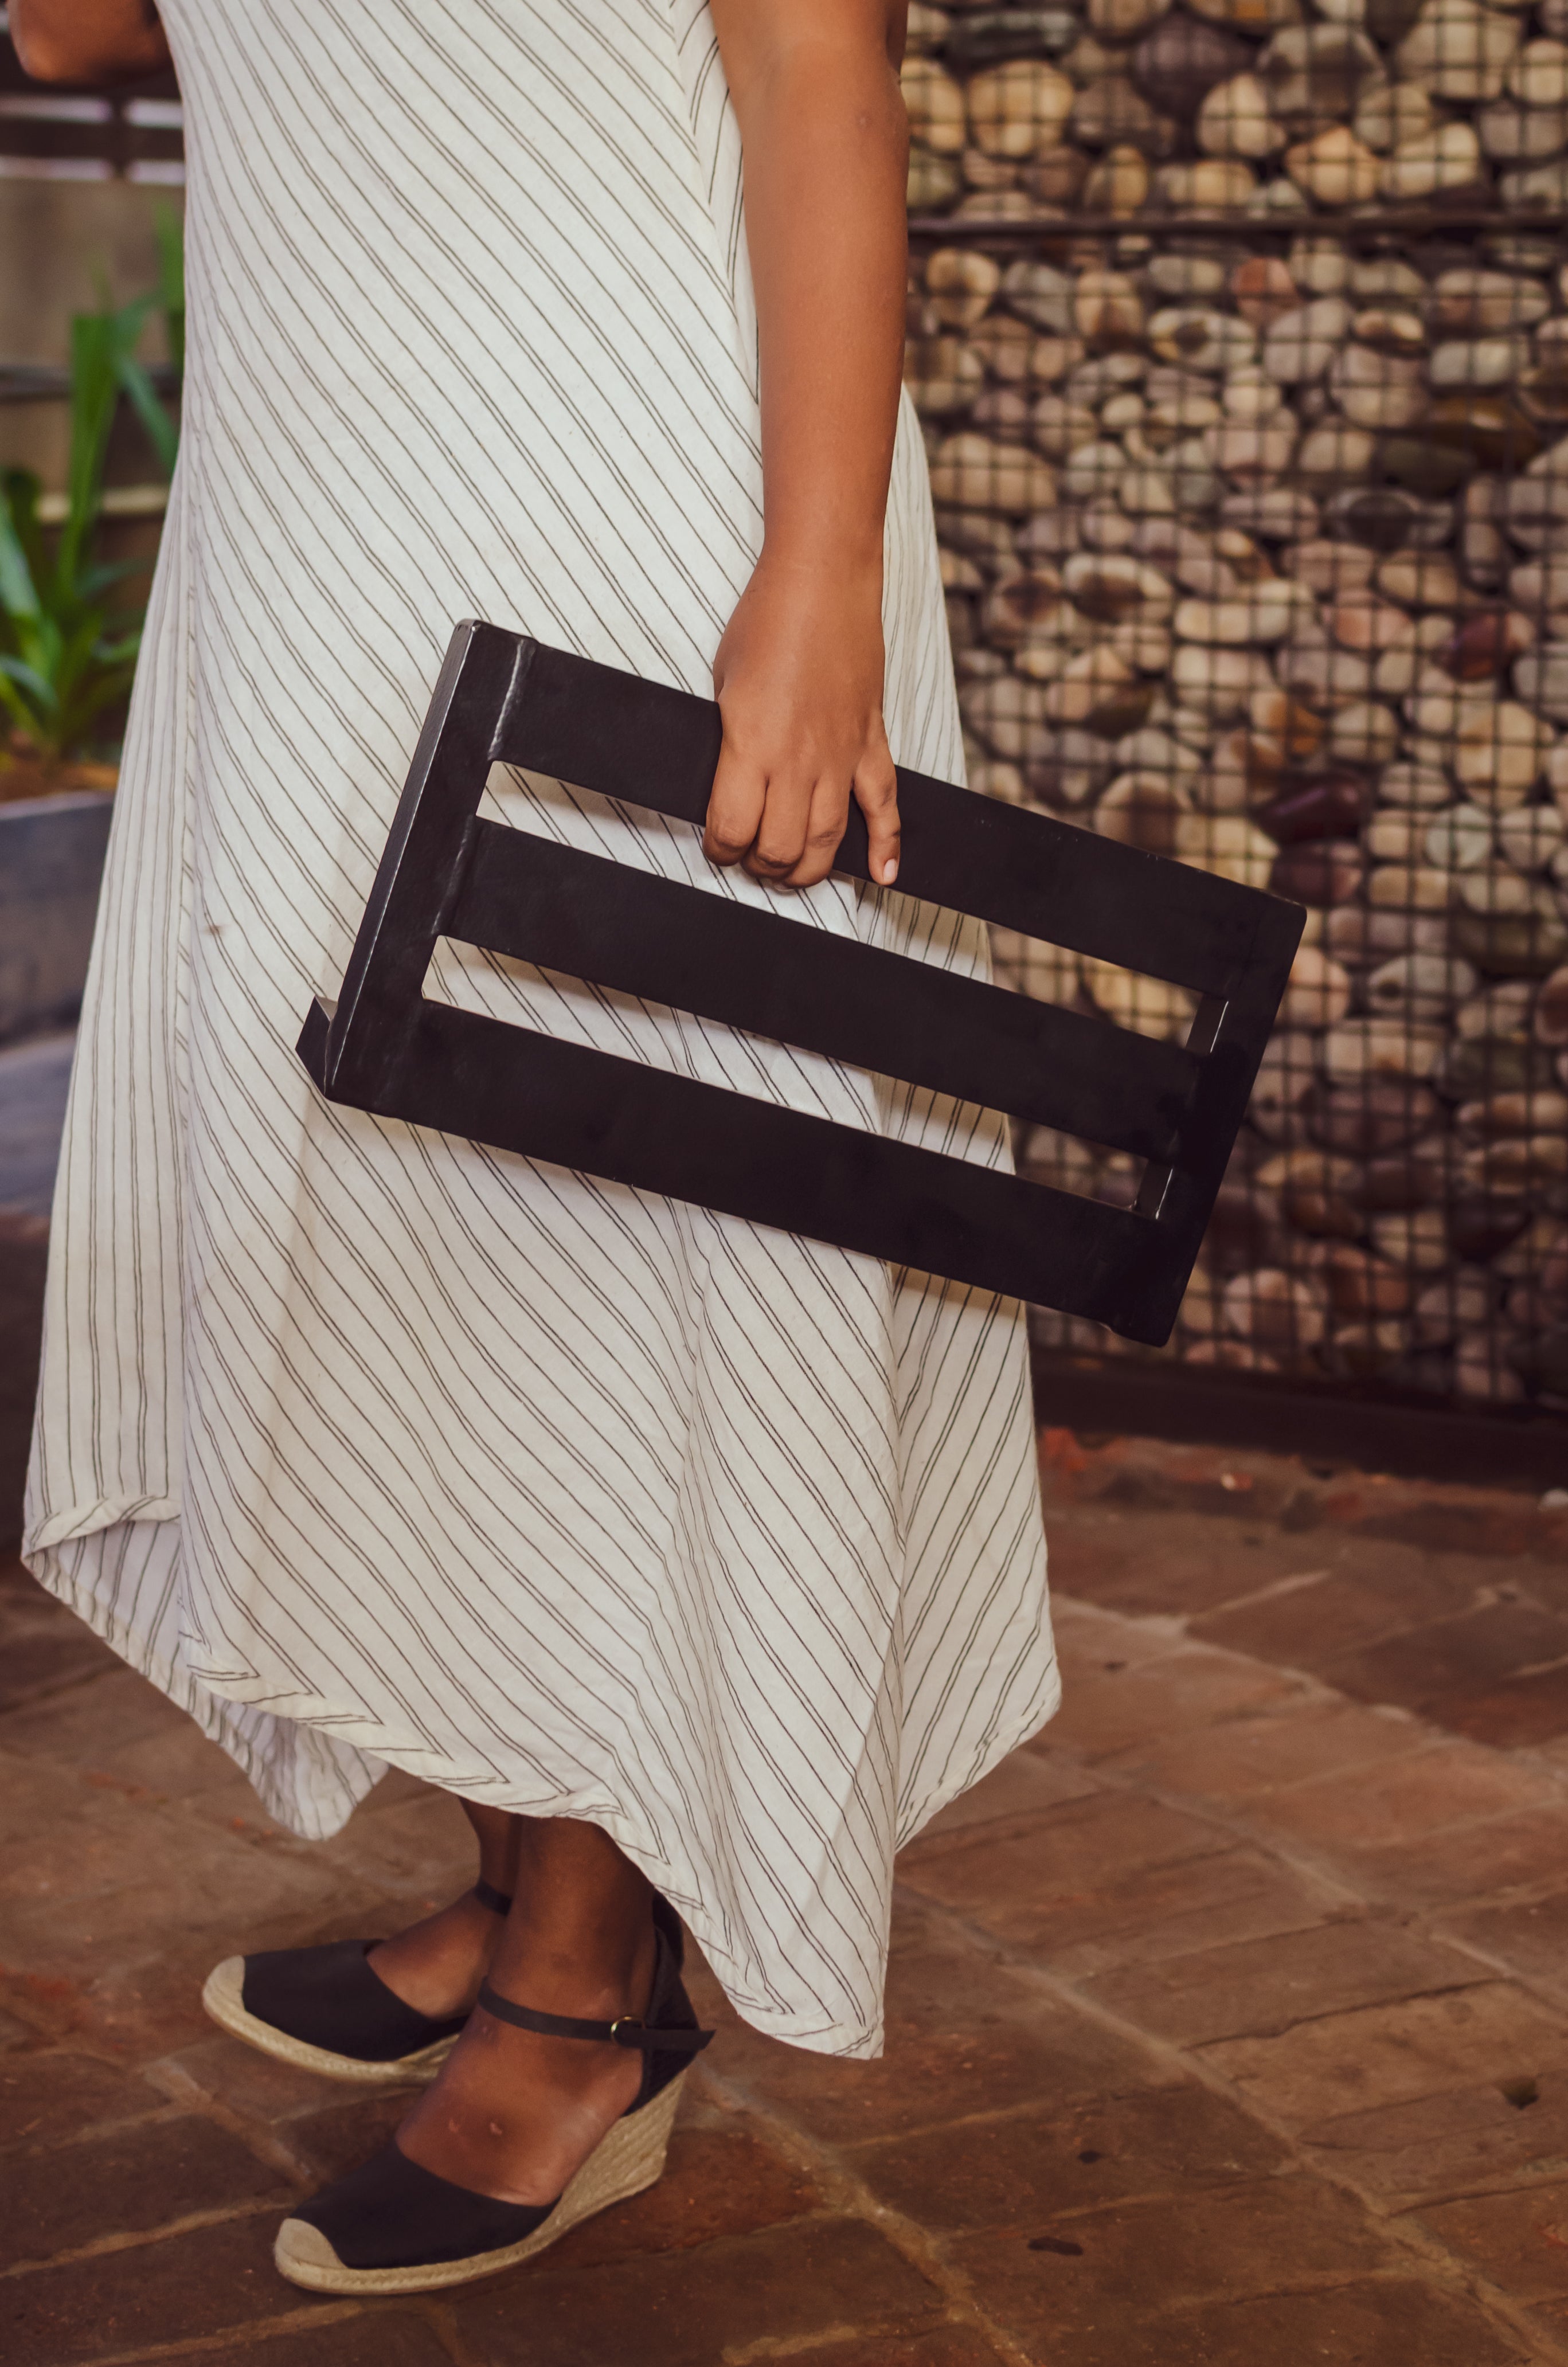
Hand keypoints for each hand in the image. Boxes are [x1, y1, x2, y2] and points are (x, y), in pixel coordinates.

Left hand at [702, 555, 899, 890]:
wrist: (822, 581)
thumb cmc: (767, 621)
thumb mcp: (722, 684)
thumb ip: (728, 743)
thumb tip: (727, 783)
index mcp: (751, 746)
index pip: (732, 829)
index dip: (720, 849)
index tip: (717, 845)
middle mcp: (798, 761)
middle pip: (781, 848)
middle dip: (760, 864)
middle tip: (751, 857)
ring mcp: (840, 756)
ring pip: (827, 840)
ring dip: (806, 868)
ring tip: (791, 868)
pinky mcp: (871, 743)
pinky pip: (884, 806)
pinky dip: (886, 846)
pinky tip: (882, 873)